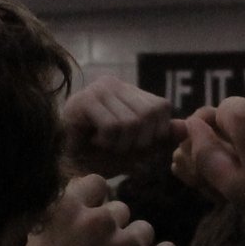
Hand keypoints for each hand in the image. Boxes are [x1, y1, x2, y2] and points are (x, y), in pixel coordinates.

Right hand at [18, 177, 179, 245]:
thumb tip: (68, 198)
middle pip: (120, 212)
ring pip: (143, 231)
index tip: (97, 220)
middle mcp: (99, 221)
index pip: (94, 184)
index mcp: (66, 211)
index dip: (97, 201)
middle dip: (114, 233)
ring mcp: (128, 244)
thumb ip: (53, 222)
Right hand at [62, 77, 182, 175]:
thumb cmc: (94, 155)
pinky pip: (114, 126)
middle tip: (117, 148)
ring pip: (132, 122)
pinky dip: (108, 143)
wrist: (58, 162)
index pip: (162, 106)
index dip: (155, 133)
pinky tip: (94, 142)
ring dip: (120, 145)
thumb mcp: (134, 150)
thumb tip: (186, 127)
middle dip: (138, 142)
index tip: (134, 146)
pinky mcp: (85, 100)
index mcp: (128, 91)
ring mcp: (99, 89)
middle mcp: (115, 84)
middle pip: (150, 114)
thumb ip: (159, 139)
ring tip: (104, 145)